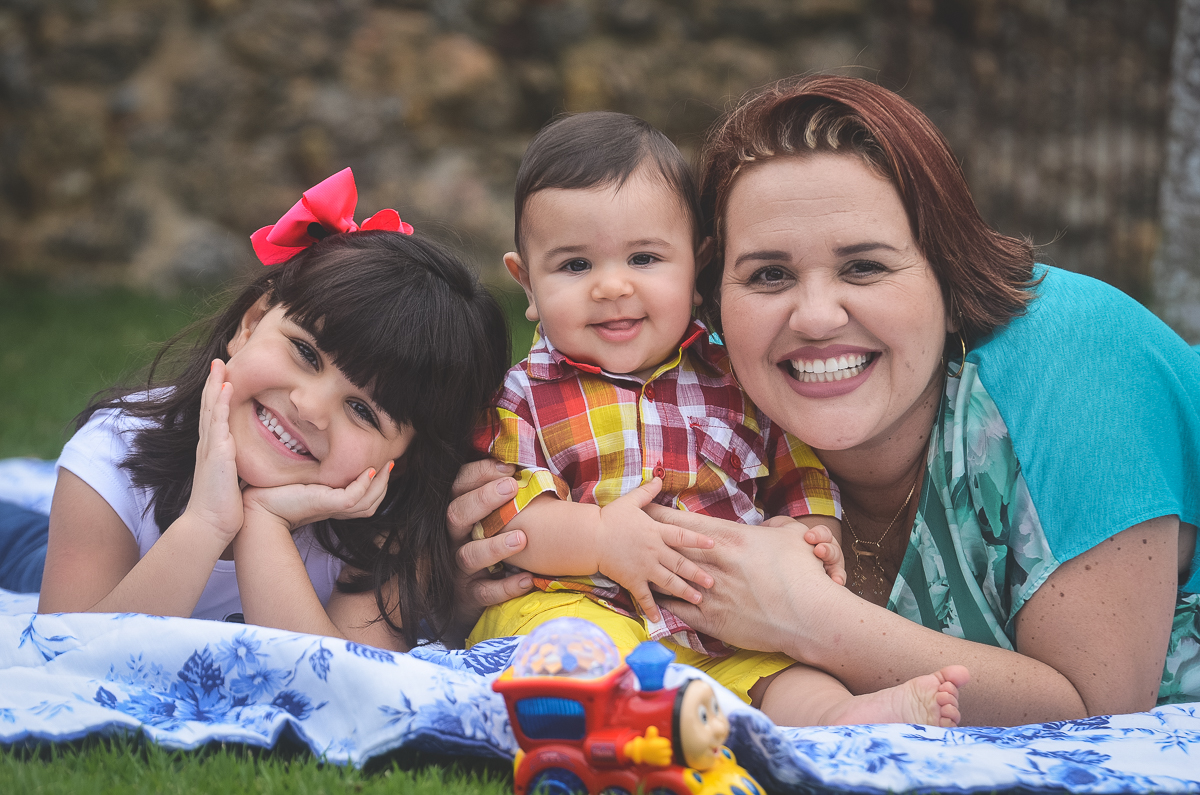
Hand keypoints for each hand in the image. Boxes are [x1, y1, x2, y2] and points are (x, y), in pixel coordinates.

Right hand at [182, 359, 243, 542]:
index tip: (223, 378)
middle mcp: (209, 446)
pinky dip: (220, 404)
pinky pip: (218, 423)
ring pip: (211, 410)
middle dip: (213, 383)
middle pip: (208, 407)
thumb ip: (233, 468)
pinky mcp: (216, 454)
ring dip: (215, 386)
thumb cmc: (222, 507)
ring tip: (221, 365)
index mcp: (213, 451)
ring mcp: (211, 448)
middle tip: (219, 361)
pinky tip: (226, 389)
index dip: (216, 396)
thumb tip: (242, 463)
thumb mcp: (230, 480)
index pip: (213, 417)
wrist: (209, 525)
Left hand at [242, 459, 393, 530]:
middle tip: (391, 463)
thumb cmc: (271, 493)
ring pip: (368, 502)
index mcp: (330, 503)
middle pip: (372, 503)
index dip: (377, 485)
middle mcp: (334, 508)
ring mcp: (330, 507)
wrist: (255, 508)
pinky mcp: (324, 503)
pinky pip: (354, 497)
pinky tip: (368, 471)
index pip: (363, 499)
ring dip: (380, 484)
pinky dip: (365, 485)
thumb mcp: (298, 479)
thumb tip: (314, 449)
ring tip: (384, 466)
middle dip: (385, 484)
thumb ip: (311, 471)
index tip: (382, 465)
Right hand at [447, 459, 535, 639]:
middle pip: (456, 515)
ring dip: (495, 546)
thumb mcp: (485, 520)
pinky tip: (527, 579)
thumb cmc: (487, 546)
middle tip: (511, 488)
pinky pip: (484, 593)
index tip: (509, 470)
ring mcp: (458, 570)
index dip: (478, 474)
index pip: (457, 486)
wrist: (465, 597)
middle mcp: (452, 540)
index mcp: (457, 515)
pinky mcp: (468, 597)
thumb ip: (499, 498)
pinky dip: (505, 587)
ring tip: (522, 538)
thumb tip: (528, 471)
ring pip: (469, 556)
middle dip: (483, 500)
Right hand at [595, 478, 713, 623]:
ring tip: (698, 599)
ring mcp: (644, 567)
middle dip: (698, 574)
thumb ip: (647, 492)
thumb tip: (658, 478)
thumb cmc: (610, 518)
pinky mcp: (632, 580)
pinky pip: (644, 597)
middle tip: (712, 583)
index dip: (699, 541)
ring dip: (684, 591)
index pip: (683, 537)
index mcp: (656, 532)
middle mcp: (654, 551)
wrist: (590, 537)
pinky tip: (660, 619)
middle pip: (681, 564)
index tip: (714, 546)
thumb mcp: (630, 501)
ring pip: (669, 582)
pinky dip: (652, 609)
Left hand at [645, 503, 840, 653]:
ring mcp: (710, 593)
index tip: (643, 510)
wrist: (810, 617)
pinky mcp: (711, 620)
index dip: (661, 516)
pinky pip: (677, 610)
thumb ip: (774, 528)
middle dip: (647, 540)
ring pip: (669, 579)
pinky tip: (650, 600)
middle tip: (626, 533)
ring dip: (650, 572)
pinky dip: (663, 604)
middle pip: (670, 548)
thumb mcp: (790, 537)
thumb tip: (768, 527)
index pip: (684, 525)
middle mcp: (714, 564)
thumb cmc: (803, 575)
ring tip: (630, 566)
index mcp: (730, 540)